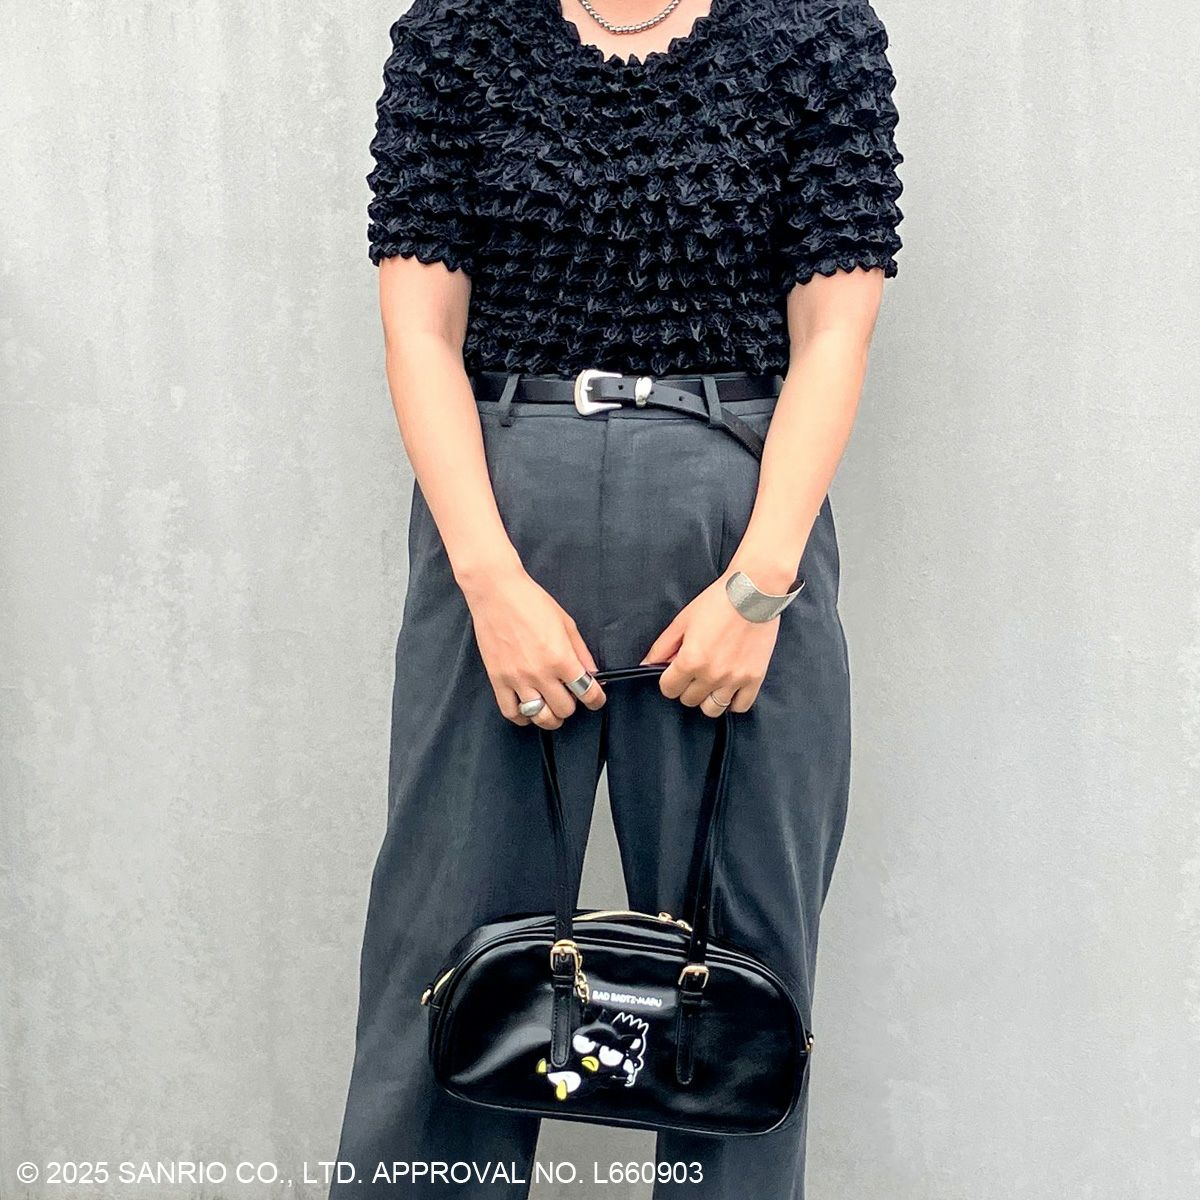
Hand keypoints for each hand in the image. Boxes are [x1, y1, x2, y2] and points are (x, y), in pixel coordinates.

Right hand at [459, 562, 605, 728]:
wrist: (497, 592)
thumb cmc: (531, 602)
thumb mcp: (567, 623)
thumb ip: (581, 652)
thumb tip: (592, 674)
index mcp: (561, 657)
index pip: (587, 692)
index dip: (596, 700)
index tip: (596, 699)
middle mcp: (540, 673)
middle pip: (564, 709)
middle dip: (572, 706)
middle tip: (569, 696)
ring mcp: (517, 679)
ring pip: (540, 717)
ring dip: (550, 716)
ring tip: (550, 708)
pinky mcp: (497, 679)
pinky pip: (511, 712)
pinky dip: (522, 717)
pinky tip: (527, 709)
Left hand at [640, 570, 780, 716]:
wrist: (754, 592)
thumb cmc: (717, 602)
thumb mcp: (682, 621)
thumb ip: (662, 647)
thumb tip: (646, 666)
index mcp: (690, 660)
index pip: (668, 690)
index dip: (668, 680)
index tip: (675, 672)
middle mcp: (712, 674)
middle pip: (689, 700)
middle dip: (687, 687)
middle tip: (694, 671)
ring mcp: (734, 679)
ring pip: (712, 709)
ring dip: (707, 697)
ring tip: (711, 681)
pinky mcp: (754, 678)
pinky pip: (740, 706)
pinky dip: (732, 701)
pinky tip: (728, 688)